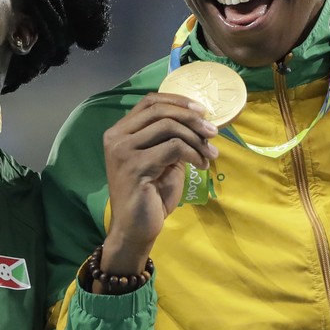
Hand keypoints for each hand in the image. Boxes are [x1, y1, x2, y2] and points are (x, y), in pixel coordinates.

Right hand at [101, 93, 219, 273]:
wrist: (136, 229)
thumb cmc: (150, 196)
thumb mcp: (163, 159)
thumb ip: (171, 138)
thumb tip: (200, 120)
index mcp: (120, 132)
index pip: (150, 102)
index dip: (178, 101)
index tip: (202, 110)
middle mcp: (116, 137)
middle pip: (159, 111)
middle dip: (191, 118)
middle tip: (213, 132)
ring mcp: (123, 151)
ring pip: (168, 127)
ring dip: (196, 138)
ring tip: (211, 152)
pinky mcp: (135, 166)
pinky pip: (173, 147)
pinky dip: (193, 153)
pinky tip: (202, 165)